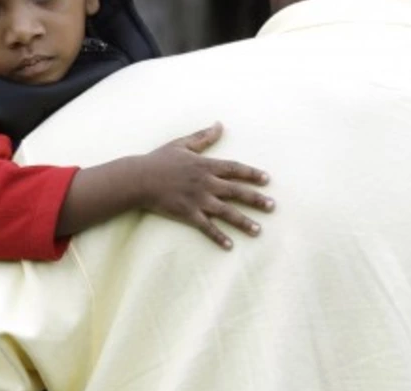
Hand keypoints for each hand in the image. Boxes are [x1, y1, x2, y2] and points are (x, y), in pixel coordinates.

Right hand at [134, 123, 273, 248]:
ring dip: (243, 221)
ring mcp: (198, 200)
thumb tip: (220, 124)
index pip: (235, 169)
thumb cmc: (158, 160)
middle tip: (273, 206)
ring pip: (226, 212)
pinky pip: (206, 227)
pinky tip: (230, 246)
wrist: (138, 178)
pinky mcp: (188, 213)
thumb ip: (202, 136)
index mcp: (205, 165)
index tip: (267, 180)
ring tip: (258, 230)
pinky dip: (218, 237)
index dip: (252, 174)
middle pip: (236, 191)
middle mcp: (206, 183)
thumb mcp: (181, 144)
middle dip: (256, 199)